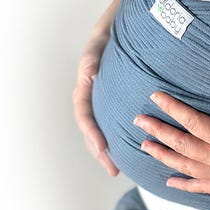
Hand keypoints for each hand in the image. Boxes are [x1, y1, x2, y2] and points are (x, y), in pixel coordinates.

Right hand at [73, 34, 118, 175]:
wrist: (108, 40)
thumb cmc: (102, 44)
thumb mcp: (95, 49)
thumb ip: (90, 60)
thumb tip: (87, 72)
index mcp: (83, 91)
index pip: (84, 116)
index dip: (92, 134)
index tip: (102, 148)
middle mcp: (89, 103)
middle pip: (91, 133)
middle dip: (100, 153)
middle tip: (113, 170)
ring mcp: (98, 108)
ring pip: (98, 135)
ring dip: (106, 153)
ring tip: (118, 170)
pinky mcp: (109, 109)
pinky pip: (109, 128)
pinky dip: (115, 142)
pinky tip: (127, 153)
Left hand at [134, 86, 209, 209]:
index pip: (194, 123)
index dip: (173, 108)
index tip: (156, 97)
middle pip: (182, 145)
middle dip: (158, 131)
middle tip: (138, 121)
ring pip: (185, 167)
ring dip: (162, 156)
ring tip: (145, 146)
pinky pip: (200, 188)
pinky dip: (183, 185)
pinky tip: (170, 182)